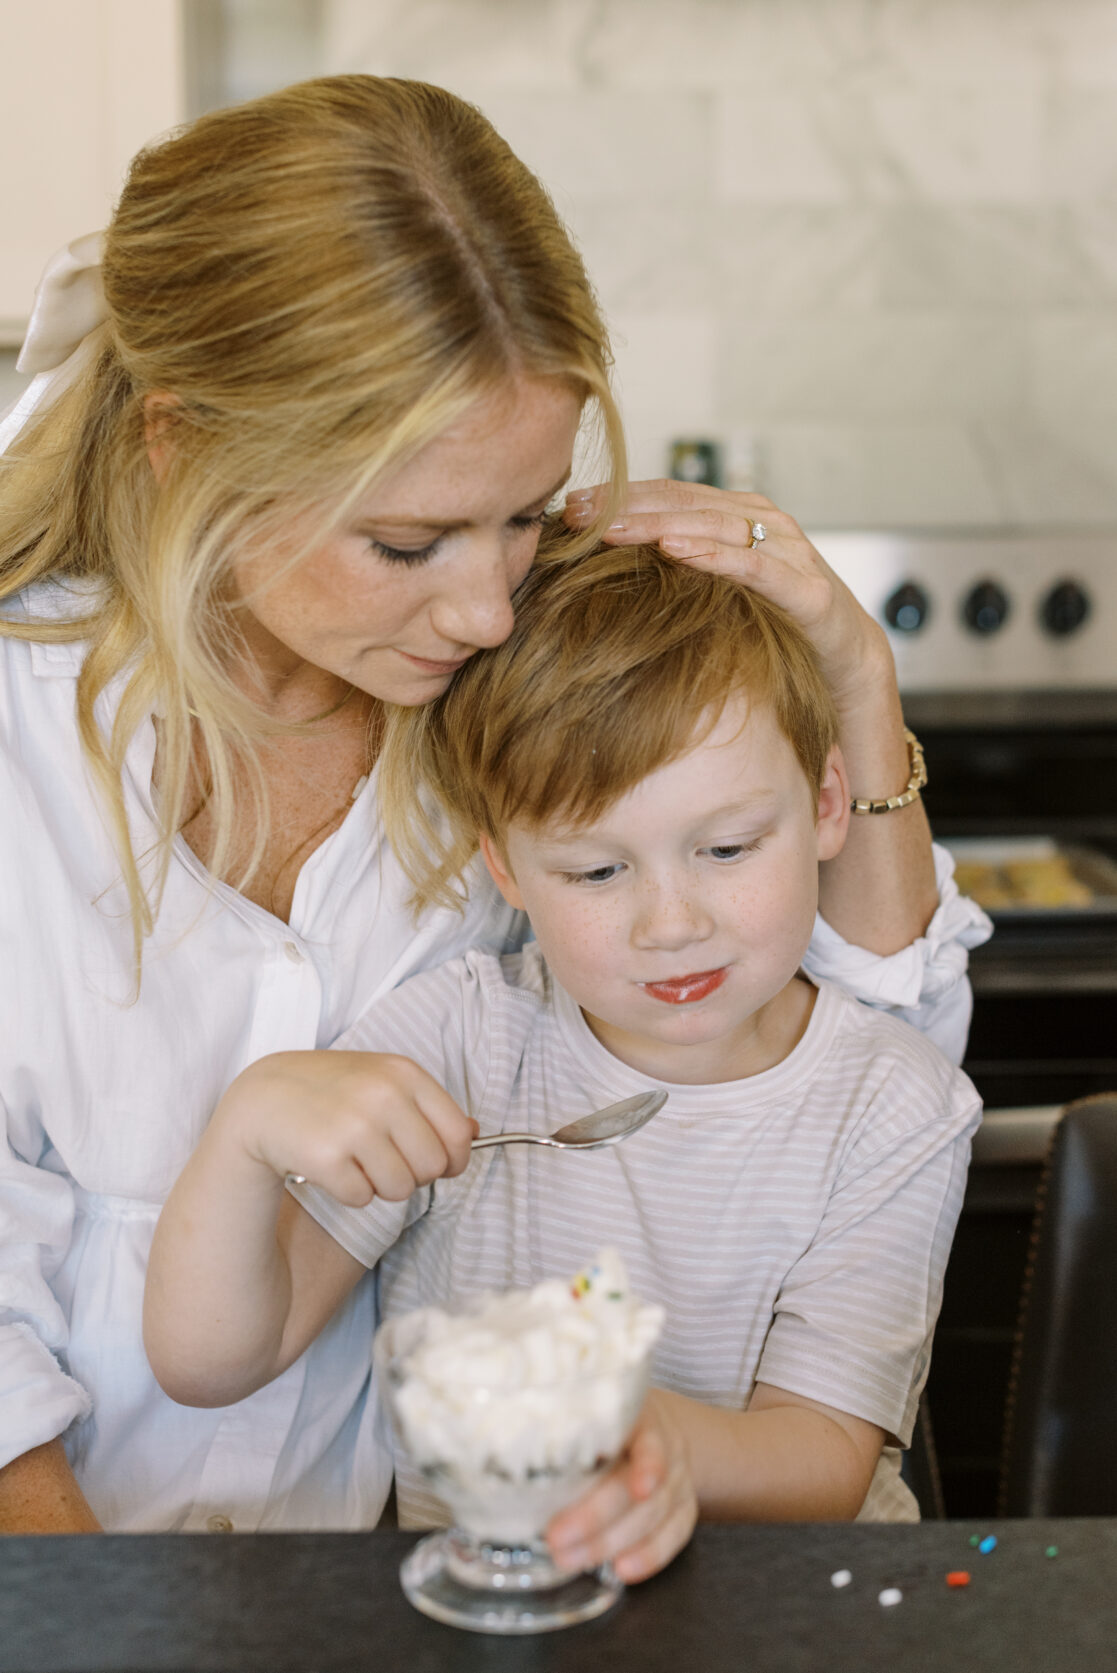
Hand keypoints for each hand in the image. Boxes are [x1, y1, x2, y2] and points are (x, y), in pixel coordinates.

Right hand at [214, 1051, 476, 1205]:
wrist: (265, 1098)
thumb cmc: (333, 1092)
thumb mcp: (383, 1081)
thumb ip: (429, 1106)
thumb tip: (475, 1133)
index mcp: (405, 1074)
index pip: (458, 1134)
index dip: (451, 1158)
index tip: (434, 1161)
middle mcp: (383, 1095)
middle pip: (433, 1167)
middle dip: (412, 1173)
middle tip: (381, 1158)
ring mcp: (354, 1125)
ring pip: (400, 1189)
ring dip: (380, 1185)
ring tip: (355, 1159)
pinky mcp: (326, 1157)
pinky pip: (363, 1198)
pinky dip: (350, 1191)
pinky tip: (331, 1166)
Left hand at [545, 1389, 697, 1582]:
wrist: (659, 1428)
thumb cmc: (608, 1420)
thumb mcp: (588, 1407)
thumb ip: (559, 1424)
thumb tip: (496, 1448)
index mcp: (639, 1414)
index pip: (649, 1439)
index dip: (648, 1464)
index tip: (637, 1487)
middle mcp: (666, 1445)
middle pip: (639, 1487)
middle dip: (596, 1517)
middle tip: (555, 1539)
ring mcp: (678, 1479)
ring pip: (654, 1516)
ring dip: (612, 1543)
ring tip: (572, 1560)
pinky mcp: (684, 1509)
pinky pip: (674, 1536)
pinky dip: (650, 1556)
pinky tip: (622, 1571)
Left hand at [565, 480, 894, 717]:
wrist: (845, 664)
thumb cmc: (774, 626)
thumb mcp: (715, 594)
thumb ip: (676, 571)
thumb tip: (603, 571)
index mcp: (737, 515)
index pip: (668, 495)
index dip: (618, 496)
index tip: (568, 507)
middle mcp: (763, 522)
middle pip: (684, 503)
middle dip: (626, 506)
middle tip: (575, 514)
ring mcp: (788, 550)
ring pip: (714, 525)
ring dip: (659, 524)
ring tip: (611, 529)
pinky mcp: (807, 589)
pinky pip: (754, 566)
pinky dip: (713, 556)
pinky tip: (674, 552)